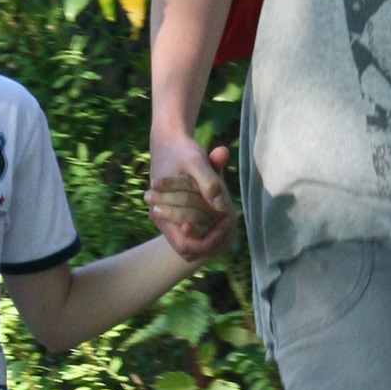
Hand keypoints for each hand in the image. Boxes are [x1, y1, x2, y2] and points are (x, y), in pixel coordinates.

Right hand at [147, 130, 233, 262]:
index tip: (224, 222)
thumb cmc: (182, 150)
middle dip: (212, 239)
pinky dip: (207, 227)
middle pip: (190, 249)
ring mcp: (168, 218)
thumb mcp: (196, 161)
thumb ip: (209, 183)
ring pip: (192, 242)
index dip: (206, 241)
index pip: (185, 246)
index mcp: (161, 214)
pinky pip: (193, 231)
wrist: (168, 140)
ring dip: (210, 235)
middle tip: (229, 220)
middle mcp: (162, 220)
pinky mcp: (175, 212)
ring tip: (227, 218)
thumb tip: (222, 207)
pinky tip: (221, 213)